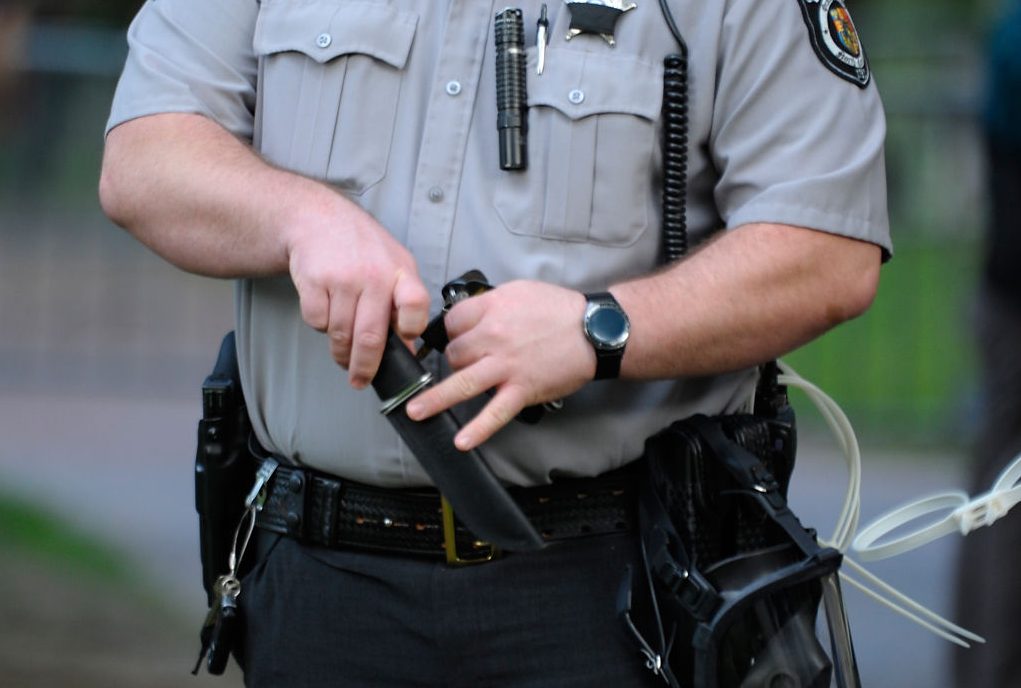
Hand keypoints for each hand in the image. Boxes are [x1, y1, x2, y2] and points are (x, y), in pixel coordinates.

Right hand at [285, 198, 429, 387]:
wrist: (318, 219)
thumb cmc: (361, 246)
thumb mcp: (395, 265)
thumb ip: (404, 304)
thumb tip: (407, 349)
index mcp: (401, 272)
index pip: (416, 306)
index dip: (411, 330)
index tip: (404, 342)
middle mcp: (374, 275)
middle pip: (371, 337)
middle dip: (365, 368)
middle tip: (361, 380)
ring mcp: (343, 279)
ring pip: (340, 335)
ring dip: (340, 351)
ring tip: (342, 351)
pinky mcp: (314, 282)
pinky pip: (317, 322)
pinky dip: (320, 326)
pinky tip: (327, 311)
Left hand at [406, 280, 595, 449]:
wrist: (594, 330)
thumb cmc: (559, 309)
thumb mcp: (519, 291)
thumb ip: (490, 304)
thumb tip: (469, 316)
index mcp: (492, 308)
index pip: (452, 322)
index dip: (451, 332)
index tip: (455, 339)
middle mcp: (494, 336)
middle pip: (453, 352)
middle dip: (455, 360)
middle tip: (468, 364)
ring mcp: (506, 365)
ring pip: (461, 382)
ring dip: (434, 399)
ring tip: (415, 411)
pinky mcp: (522, 389)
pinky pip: (495, 412)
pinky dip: (478, 429)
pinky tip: (461, 441)